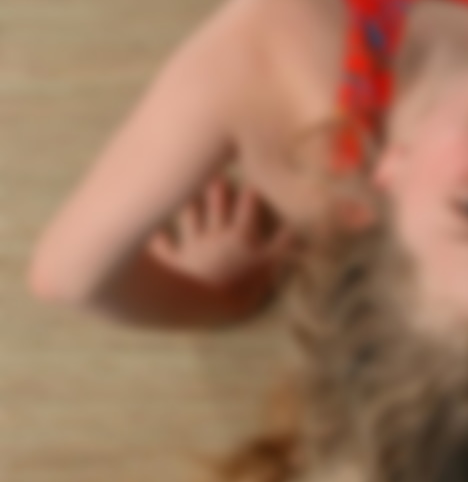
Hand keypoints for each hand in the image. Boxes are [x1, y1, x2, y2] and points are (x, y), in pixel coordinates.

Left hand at [147, 175, 296, 310]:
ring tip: (188, 187)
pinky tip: (153, 228)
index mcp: (241, 236)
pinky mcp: (174, 261)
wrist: (204, 307)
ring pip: (190, 216)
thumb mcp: (271, 268)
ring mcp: (193, 247)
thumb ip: (285, 246)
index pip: (249, 207)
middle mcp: (216, 235)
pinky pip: (163, 245)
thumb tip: (299, 225)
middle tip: (217, 174)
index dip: (251, 193)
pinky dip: (158, 237)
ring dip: (189, 202)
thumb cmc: (241, 289)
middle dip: (217, 188)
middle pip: (216, 205)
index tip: (253, 179)